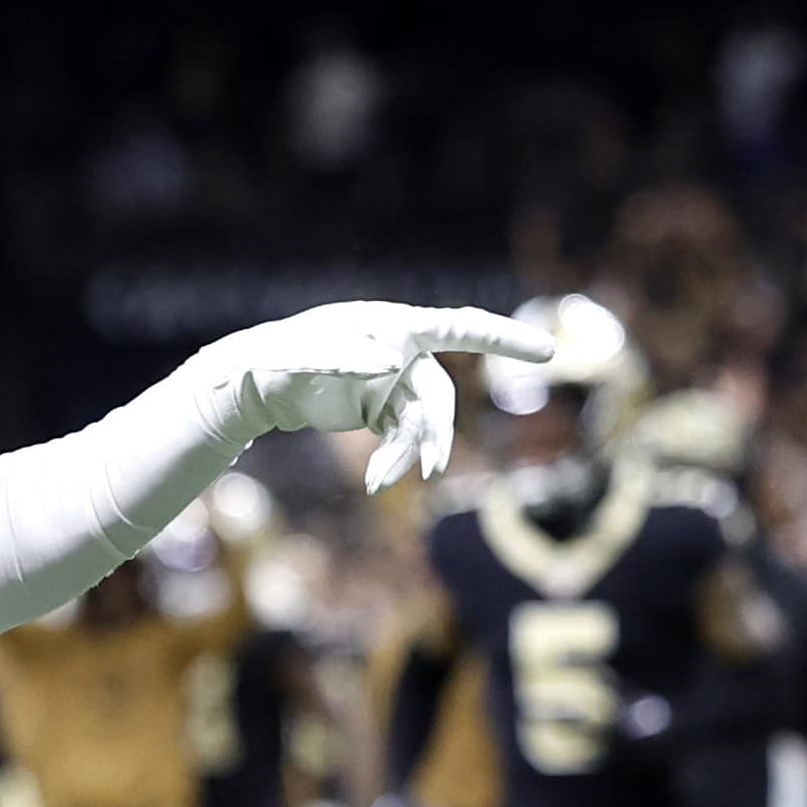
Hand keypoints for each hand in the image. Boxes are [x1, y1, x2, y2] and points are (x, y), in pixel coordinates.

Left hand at [180, 302, 554, 491]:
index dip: (504, 337)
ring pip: (421, 422)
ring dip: (408, 453)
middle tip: (432, 467)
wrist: (257, 380)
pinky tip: (379, 481)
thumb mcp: (309, 355)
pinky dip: (395, 458)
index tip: (548, 350)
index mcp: (395, 325)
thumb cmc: (282, 355)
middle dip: (436, 431)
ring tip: (383, 480)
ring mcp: (393, 382)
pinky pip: (402, 436)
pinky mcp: (379, 408)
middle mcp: (402, 351)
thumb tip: (396, 360)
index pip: (461, 327)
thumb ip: (353, 356)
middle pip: (438, 394)